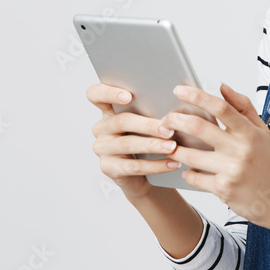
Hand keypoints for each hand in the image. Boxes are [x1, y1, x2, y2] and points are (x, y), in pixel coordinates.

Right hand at [88, 83, 180, 201]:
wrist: (142, 175)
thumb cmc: (146, 139)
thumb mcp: (146, 122)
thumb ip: (151, 110)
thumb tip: (174, 102)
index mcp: (108, 111)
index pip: (95, 94)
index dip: (108, 93)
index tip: (128, 96)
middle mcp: (101, 128)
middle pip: (121, 121)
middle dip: (147, 125)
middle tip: (169, 129)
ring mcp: (102, 149)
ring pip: (128, 144)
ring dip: (153, 145)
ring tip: (172, 146)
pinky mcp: (108, 168)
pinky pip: (133, 166)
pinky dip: (156, 165)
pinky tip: (172, 163)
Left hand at [163, 82, 269, 229]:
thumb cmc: (267, 163)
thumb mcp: (262, 132)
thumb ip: (243, 107)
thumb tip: (222, 86)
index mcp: (250, 132)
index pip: (221, 107)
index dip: (197, 96)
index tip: (179, 90)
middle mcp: (241, 150)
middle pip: (199, 128)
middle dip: (176, 121)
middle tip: (165, 119)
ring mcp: (232, 170)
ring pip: (191, 156)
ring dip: (175, 149)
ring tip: (170, 145)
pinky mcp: (224, 189)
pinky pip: (194, 177)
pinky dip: (187, 172)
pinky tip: (188, 169)